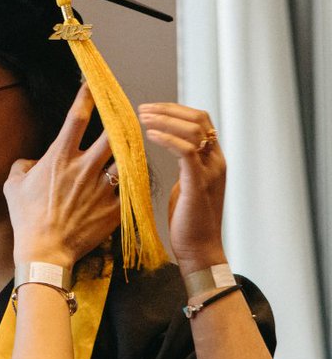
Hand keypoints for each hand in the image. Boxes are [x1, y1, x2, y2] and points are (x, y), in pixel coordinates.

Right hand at [4, 83, 119, 265]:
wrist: (45, 252)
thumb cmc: (25, 218)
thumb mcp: (13, 186)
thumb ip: (23, 166)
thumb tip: (31, 162)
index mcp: (59, 157)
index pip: (77, 117)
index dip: (87, 96)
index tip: (94, 84)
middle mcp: (84, 167)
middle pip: (112, 132)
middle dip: (121, 119)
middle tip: (127, 112)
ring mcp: (101, 187)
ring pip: (126, 158)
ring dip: (129, 149)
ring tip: (135, 144)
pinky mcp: (114, 208)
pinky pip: (128, 189)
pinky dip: (130, 183)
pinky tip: (133, 180)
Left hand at [138, 102, 225, 274]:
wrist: (199, 249)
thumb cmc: (189, 220)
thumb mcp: (187, 183)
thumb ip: (185, 163)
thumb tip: (169, 145)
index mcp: (214, 159)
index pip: (200, 120)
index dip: (175, 110)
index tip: (150, 109)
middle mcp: (216, 161)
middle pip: (198, 119)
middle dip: (168, 110)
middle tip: (142, 110)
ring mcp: (210, 171)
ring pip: (193, 131)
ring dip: (165, 120)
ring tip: (142, 119)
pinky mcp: (199, 184)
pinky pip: (186, 152)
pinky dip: (167, 139)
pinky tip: (150, 136)